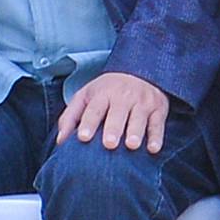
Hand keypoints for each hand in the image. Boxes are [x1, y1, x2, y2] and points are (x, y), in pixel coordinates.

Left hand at [57, 69, 172, 157]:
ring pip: (139, 118)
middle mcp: (124, 97)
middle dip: (114, 128)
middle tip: (109, 144)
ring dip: (135, 132)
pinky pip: (158, 123)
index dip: (89, 123)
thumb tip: (60, 141)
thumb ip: (70, 117)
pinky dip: (157, 136)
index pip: (95, 109)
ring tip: (131, 145)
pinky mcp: (159, 109)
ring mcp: (143, 102)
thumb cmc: (108, 91)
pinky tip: (153, 148)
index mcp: (103, 94)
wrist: (141, 71)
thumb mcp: (86, 96)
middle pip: (118, 113)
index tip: (83, 137)